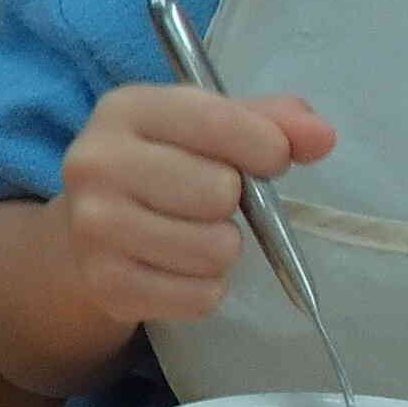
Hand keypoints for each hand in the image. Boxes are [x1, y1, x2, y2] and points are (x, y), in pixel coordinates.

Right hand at [55, 81, 334, 326]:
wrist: (86, 231)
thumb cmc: (162, 166)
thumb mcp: (207, 127)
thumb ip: (270, 122)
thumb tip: (322, 138)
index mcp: (125, 110)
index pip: (218, 122)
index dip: (266, 147)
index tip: (267, 160)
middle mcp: (95, 163)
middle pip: (219, 192)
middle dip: (232, 204)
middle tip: (207, 203)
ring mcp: (93, 227)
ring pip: (214, 250)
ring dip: (221, 249)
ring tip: (193, 236)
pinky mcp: (103, 284)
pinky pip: (199, 296)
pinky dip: (204, 289)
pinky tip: (176, 269)